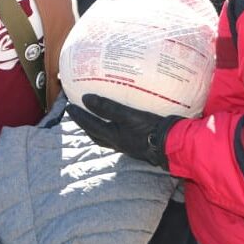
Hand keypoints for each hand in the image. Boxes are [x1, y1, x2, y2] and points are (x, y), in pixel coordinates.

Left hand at [67, 94, 182, 169]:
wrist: (173, 145)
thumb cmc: (151, 130)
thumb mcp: (129, 116)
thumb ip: (108, 107)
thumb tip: (86, 98)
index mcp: (114, 136)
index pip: (91, 125)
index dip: (79, 116)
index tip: (69, 107)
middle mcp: (119, 143)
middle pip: (96, 135)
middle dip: (86, 125)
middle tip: (78, 114)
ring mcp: (129, 145)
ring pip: (107, 138)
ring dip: (99, 129)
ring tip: (95, 119)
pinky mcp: (140, 144)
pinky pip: (120, 136)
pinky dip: (114, 130)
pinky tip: (120, 123)